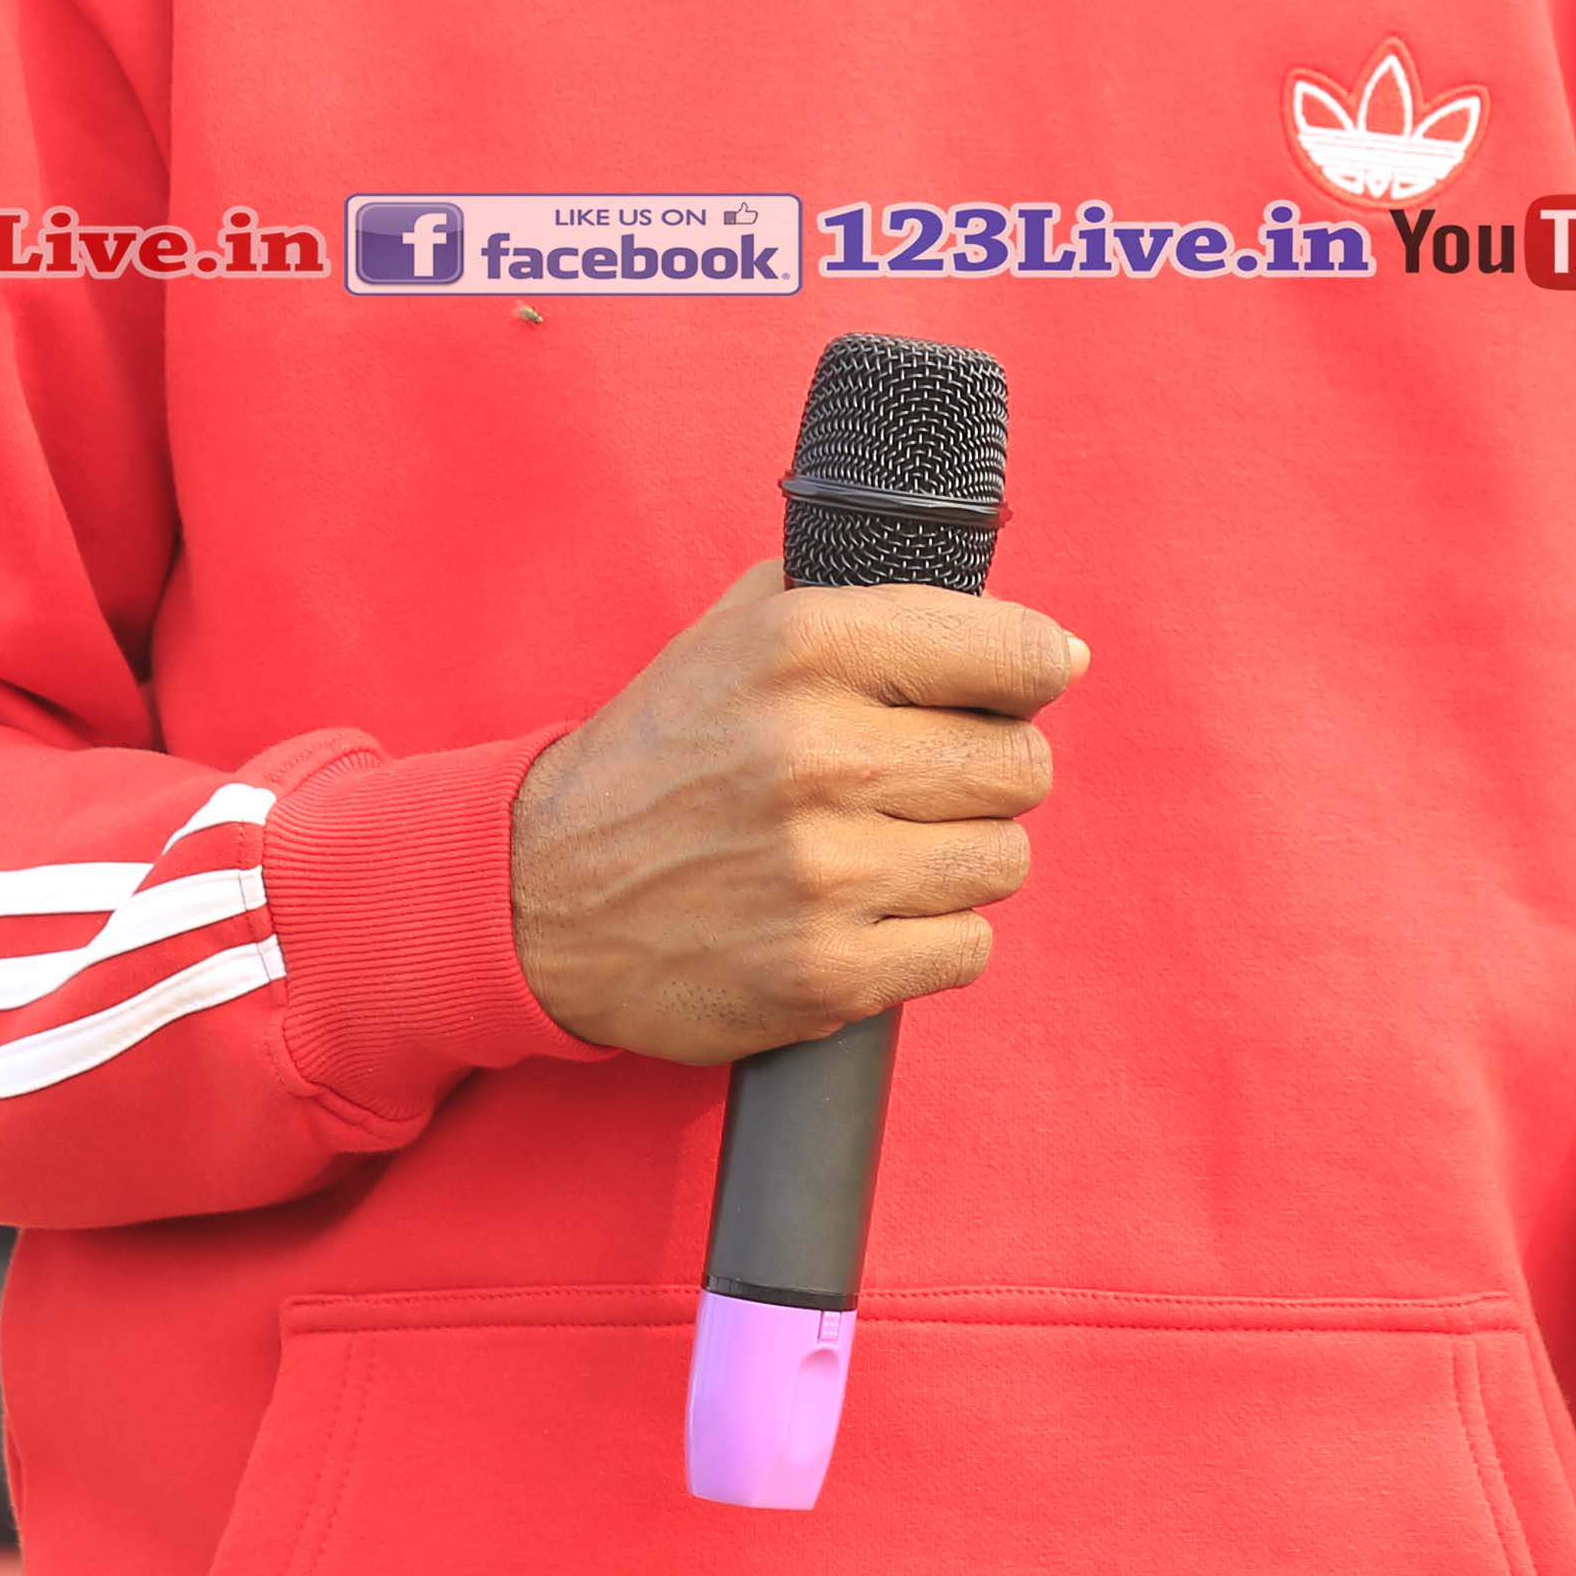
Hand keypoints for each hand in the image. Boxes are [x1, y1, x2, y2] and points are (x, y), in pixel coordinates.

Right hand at [507, 561, 1082, 1066]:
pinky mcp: (825, 975)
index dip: (1036, 669)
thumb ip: (865, 601)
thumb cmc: (663, 754)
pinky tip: (873, 913)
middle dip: (994, 770)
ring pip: (1005, 860)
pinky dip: (934, 935)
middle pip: (1023, 765)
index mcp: (804, 645)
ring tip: (891, 846)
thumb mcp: (736, 631)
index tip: (1029, 683)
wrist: (539, 895)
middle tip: (932, 779)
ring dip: (964, 857)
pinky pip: (968, 948)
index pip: (1015, 653)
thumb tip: (1031, 631)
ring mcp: (823, 873)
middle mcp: (818, 753)